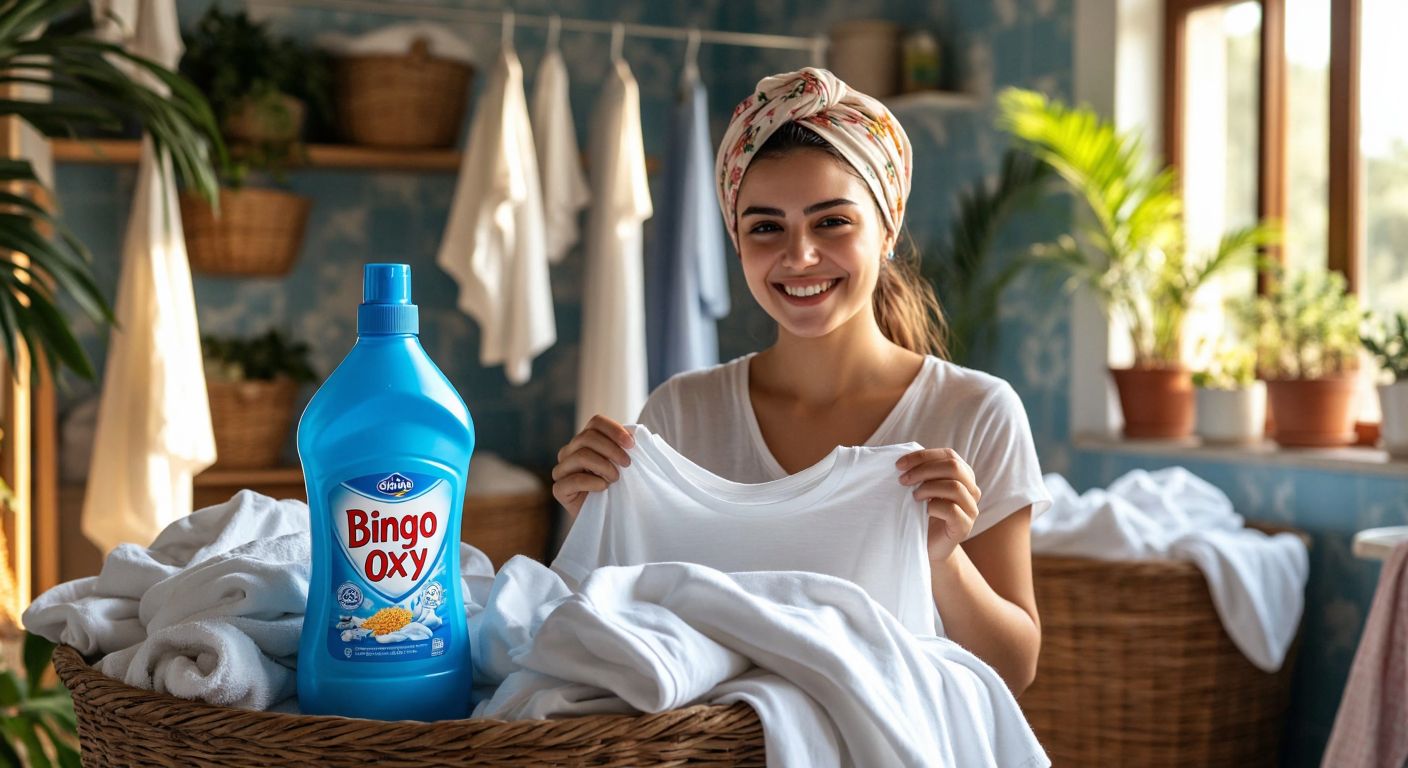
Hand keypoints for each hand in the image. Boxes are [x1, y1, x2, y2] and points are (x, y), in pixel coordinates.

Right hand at [551, 415, 634, 518]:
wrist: (610, 517)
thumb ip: (625, 446)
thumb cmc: (619, 487)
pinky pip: (574, 479)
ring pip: (581, 455)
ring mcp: (562, 470)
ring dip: (604, 466)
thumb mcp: (624, 463)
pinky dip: (593, 482)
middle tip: (628, 464)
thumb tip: (634, 433)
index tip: (631, 444)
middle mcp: (569, 451)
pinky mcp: (559, 489)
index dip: (614, 430)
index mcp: (585, 440)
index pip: (596, 422)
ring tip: (616, 479)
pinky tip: (604, 487)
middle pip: (587, 437)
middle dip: (612, 449)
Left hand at [896, 448, 981, 563]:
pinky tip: (923, 511)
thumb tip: (903, 459)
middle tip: (903, 480)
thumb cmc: (922, 514)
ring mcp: (971, 508)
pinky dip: (933, 507)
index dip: (923, 456)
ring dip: (928, 488)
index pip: (949, 455)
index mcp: (963, 475)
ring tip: (913, 496)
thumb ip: (921, 473)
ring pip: (955, 487)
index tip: (899, 464)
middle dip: (923, 470)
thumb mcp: (922, 488)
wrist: (929, 546)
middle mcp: (972, 489)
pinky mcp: (965, 526)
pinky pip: (952, 510)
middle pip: (953, 467)